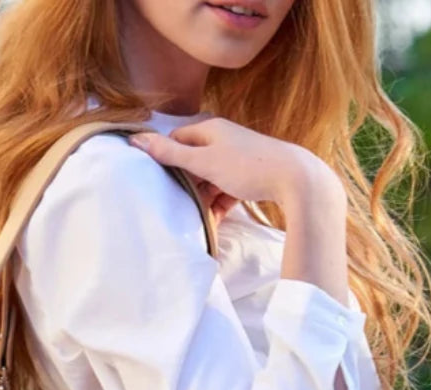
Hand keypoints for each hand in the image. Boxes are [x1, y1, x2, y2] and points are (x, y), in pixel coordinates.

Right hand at [128, 117, 344, 210]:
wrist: (295, 179)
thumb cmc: (247, 166)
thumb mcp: (204, 161)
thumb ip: (170, 153)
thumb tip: (135, 138)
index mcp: (210, 129)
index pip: (177, 140)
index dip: (166, 160)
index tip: (158, 182)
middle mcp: (223, 139)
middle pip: (193, 162)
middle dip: (186, 184)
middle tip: (178, 205)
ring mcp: (237, 158)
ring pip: (210, 179)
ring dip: (202, 198)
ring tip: (198, 218)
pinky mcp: (249, 177)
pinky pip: (226, 190)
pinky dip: (220, 203)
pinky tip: (216, 220)